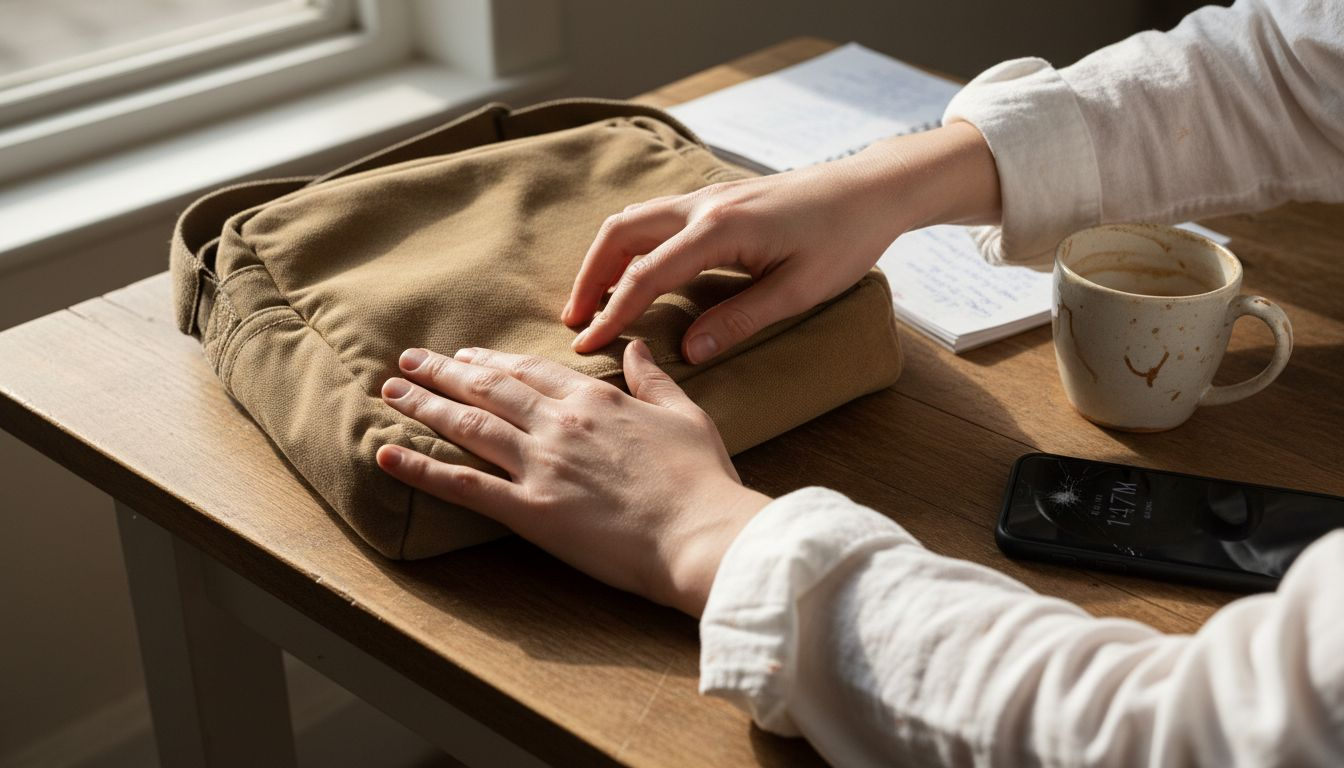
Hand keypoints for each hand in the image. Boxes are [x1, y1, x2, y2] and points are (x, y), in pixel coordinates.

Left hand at [375, 342, 770, 615]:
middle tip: (410, 361)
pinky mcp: (530, 510)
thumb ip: (652, 379)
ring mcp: (541, 465)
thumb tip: (637, 345)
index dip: (492, 362)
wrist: (701, 534)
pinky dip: (422, 469)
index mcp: (596, 399)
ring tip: (392, 392)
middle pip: (489, 390)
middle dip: (444, 373)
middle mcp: (560, 423)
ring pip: (469, 426)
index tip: (467, 356)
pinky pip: (464, 486)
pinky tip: (388, 453)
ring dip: (425, 406)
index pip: (531, 371)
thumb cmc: (701, 480)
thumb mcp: (685, 414)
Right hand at [564, 121, 1000, 361]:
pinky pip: (655, 217)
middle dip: (589, 278)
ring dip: (606, 259)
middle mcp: (702, 205)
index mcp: (719, 230)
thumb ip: (739, 320)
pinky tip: (632, 271)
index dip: (612, 314)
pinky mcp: (717, 198)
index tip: (587, 347)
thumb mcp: (798, 290)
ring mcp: (707, 196)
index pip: (646, 275)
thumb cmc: (844, 240)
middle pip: (621, 235)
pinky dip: (630, 244)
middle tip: (575, 322)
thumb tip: (687, 351)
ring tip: (593, 301)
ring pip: (634, 220)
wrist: (871, 189)